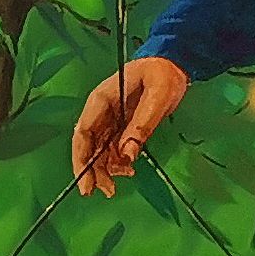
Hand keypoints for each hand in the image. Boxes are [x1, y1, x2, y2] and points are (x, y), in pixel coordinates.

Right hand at [73, 56, 190, 195]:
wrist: (173, 63)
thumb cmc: (163, 73)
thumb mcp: (158, 96)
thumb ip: (142, 125)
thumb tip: (127, 156)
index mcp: (102, 99)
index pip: (83, 133)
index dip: (81, 159)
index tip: (86, 182)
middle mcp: (101, 111)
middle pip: (88, 145)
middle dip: (91, 170)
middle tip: (104, 191)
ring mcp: (110, 118)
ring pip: (99, 149)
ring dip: (105, 169)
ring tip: (116, 187)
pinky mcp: (121, 125)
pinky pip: (113, 147)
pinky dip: (117, 161)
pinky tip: (128, 169)